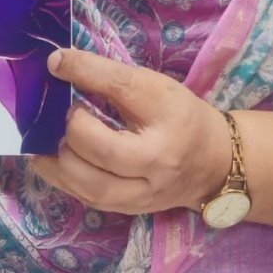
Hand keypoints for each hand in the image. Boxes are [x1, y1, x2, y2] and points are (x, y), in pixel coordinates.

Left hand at [29, 48, 232, 217]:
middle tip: (71, 116)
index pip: (124, 89)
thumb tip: (57, 63)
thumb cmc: (182, 119)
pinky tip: (56, 162)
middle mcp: (160, 165)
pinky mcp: (131, 209)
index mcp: (170, 122)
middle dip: (75, 130)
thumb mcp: (156, 88)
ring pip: (92, 186)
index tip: (58, 63)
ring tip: (56, 141)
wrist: (216, 163)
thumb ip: (110, 76)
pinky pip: (89, 200)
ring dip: (61, 161)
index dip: (85, 72)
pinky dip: (63, 179)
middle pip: (105, 151)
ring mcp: (146, 194)